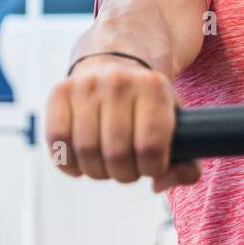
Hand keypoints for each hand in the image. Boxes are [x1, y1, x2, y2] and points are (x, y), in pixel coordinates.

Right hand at [44, 56, 200, 193]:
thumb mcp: (175, 123)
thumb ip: (185, 162)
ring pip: (86, 150)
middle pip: (117, 154)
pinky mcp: (60, 91)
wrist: (115, 59)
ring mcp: (87, 84)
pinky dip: (68, 162)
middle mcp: (119, 81)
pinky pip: (58, 139)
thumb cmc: (146, 103)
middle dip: (124, 174)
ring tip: (106, 166)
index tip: (151, 167)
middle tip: (127, 169)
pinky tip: (81, 162)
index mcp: (154, 87)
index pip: (151, 146)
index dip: (152, 169)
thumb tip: (159, 185)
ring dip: (97, 171)